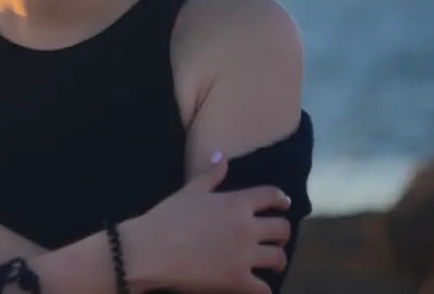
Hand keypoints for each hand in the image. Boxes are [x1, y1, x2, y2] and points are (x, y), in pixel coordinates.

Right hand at [123, 153, 290, 293]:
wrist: (150, 251)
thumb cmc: (166, 218)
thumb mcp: (189, 191)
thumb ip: (210, 175)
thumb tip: (221, 155)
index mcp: (236, 203)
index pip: (271, 196)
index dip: (281, 199)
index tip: (284, 204)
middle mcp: (247, 228)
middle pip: (282, 229)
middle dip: (281, 233)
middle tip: (276, 239)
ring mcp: (244, 256)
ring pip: (279, 258)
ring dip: (278, 260)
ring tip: (272, 264)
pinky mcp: (237, 281)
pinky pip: (264, 290)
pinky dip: (264, 289)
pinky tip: (258, 287)